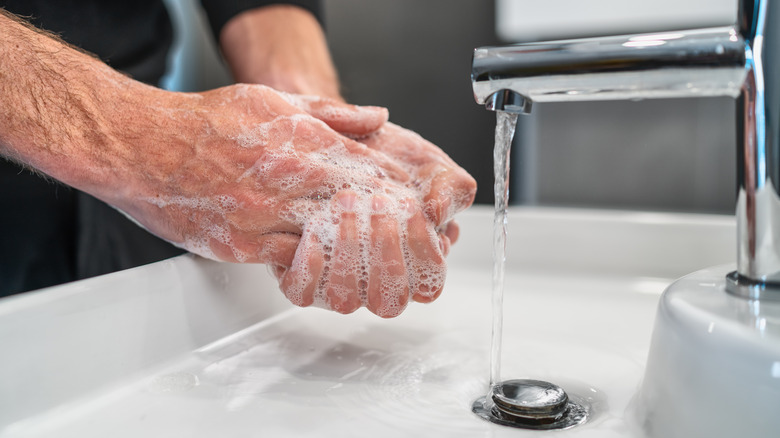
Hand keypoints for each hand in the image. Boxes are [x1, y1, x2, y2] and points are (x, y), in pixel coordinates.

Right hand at [111, 84, 467, 317]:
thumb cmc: (202, 123)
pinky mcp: (242, 247)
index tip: (412, 199)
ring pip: (330, 244)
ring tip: (374, 254)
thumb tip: (378, 116)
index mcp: (301, 143)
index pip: (370, 171)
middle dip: (386, 223)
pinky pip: (291, 265)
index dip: (396, 189)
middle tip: (406, 234)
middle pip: (359, 211)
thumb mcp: (272, 100)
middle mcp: (288, 182)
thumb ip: (331, 112)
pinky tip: (327, 264)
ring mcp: (265, 218)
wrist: (139, 146)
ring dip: (354, 250)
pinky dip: (314, 265)